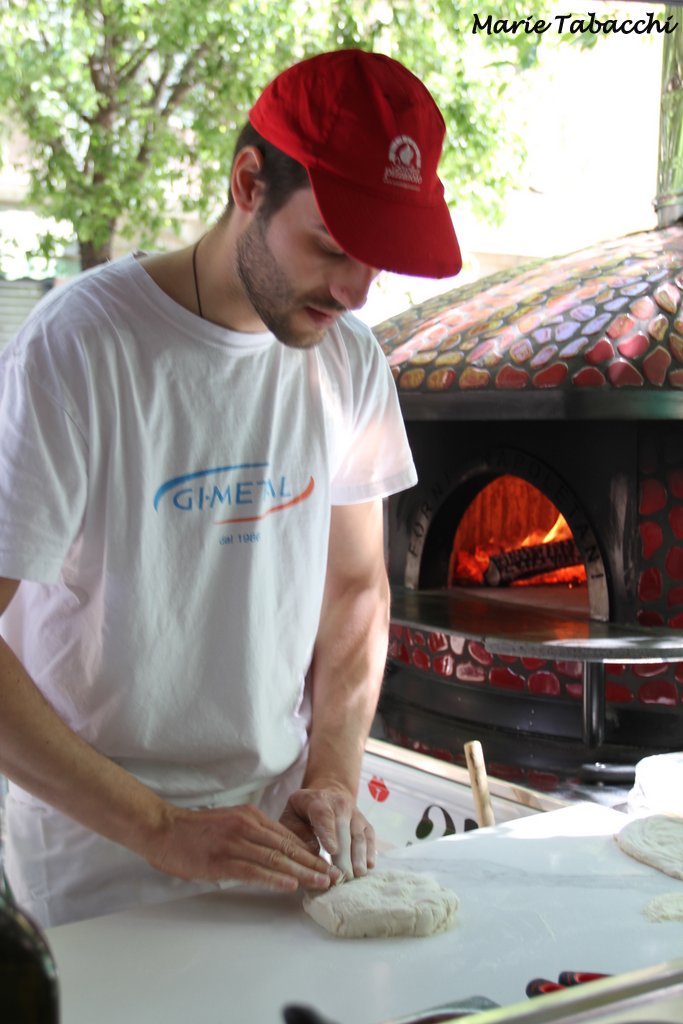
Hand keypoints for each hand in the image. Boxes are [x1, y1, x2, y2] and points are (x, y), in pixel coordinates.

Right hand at [144, 802, 341, 892]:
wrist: (163, 829)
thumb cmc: (195, 831)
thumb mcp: (229, 824)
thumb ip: (251, 835)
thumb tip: (275, 853)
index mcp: (251, 817)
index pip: (287, 836)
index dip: (309, 852)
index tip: (326, 864)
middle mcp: (247, 826)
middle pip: (287, 847)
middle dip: (313, 863)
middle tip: (334, 876)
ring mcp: (235, 842)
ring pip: (276, 858)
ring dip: (302, 872)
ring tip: (322, 882)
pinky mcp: (222, 860)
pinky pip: (254, 870)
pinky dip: (274, 878)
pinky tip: (290, 884)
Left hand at [279, 785, 375, 879]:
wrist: (327, 794)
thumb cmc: (303, 811)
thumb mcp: (291, 816)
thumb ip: (296, 833)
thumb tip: (312, 852)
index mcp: (317, 801)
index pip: (323, 816)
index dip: (328, 832)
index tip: (332, 850)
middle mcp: (339, 804)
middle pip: (344, 829)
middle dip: (345, 854)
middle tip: (343, 876)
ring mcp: (355, 813)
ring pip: (359, 835)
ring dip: (359, 855)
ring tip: (357, 874)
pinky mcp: (365, 822)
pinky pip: (369, 836)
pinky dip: (370, 851)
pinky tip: (369, 865)